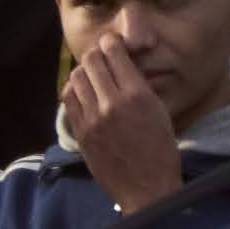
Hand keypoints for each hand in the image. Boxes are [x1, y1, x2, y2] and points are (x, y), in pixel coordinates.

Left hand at [62, 32, 179, 214]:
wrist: (144, 187)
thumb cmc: (160, 150)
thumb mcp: (160, 113)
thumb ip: (140, 88)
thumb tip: (123, 67)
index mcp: (137, 96)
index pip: (115, 55)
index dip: (111, 43)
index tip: (112, 41)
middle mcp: (111, 104)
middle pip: (91, 63)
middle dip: (95, 54)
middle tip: (100, 54)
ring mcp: (92, 119)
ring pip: (75, 79)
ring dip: (82, 71)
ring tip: (91, 73)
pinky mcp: (80, 132)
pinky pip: (68, 101)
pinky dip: (73, 90)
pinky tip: (81, 91)